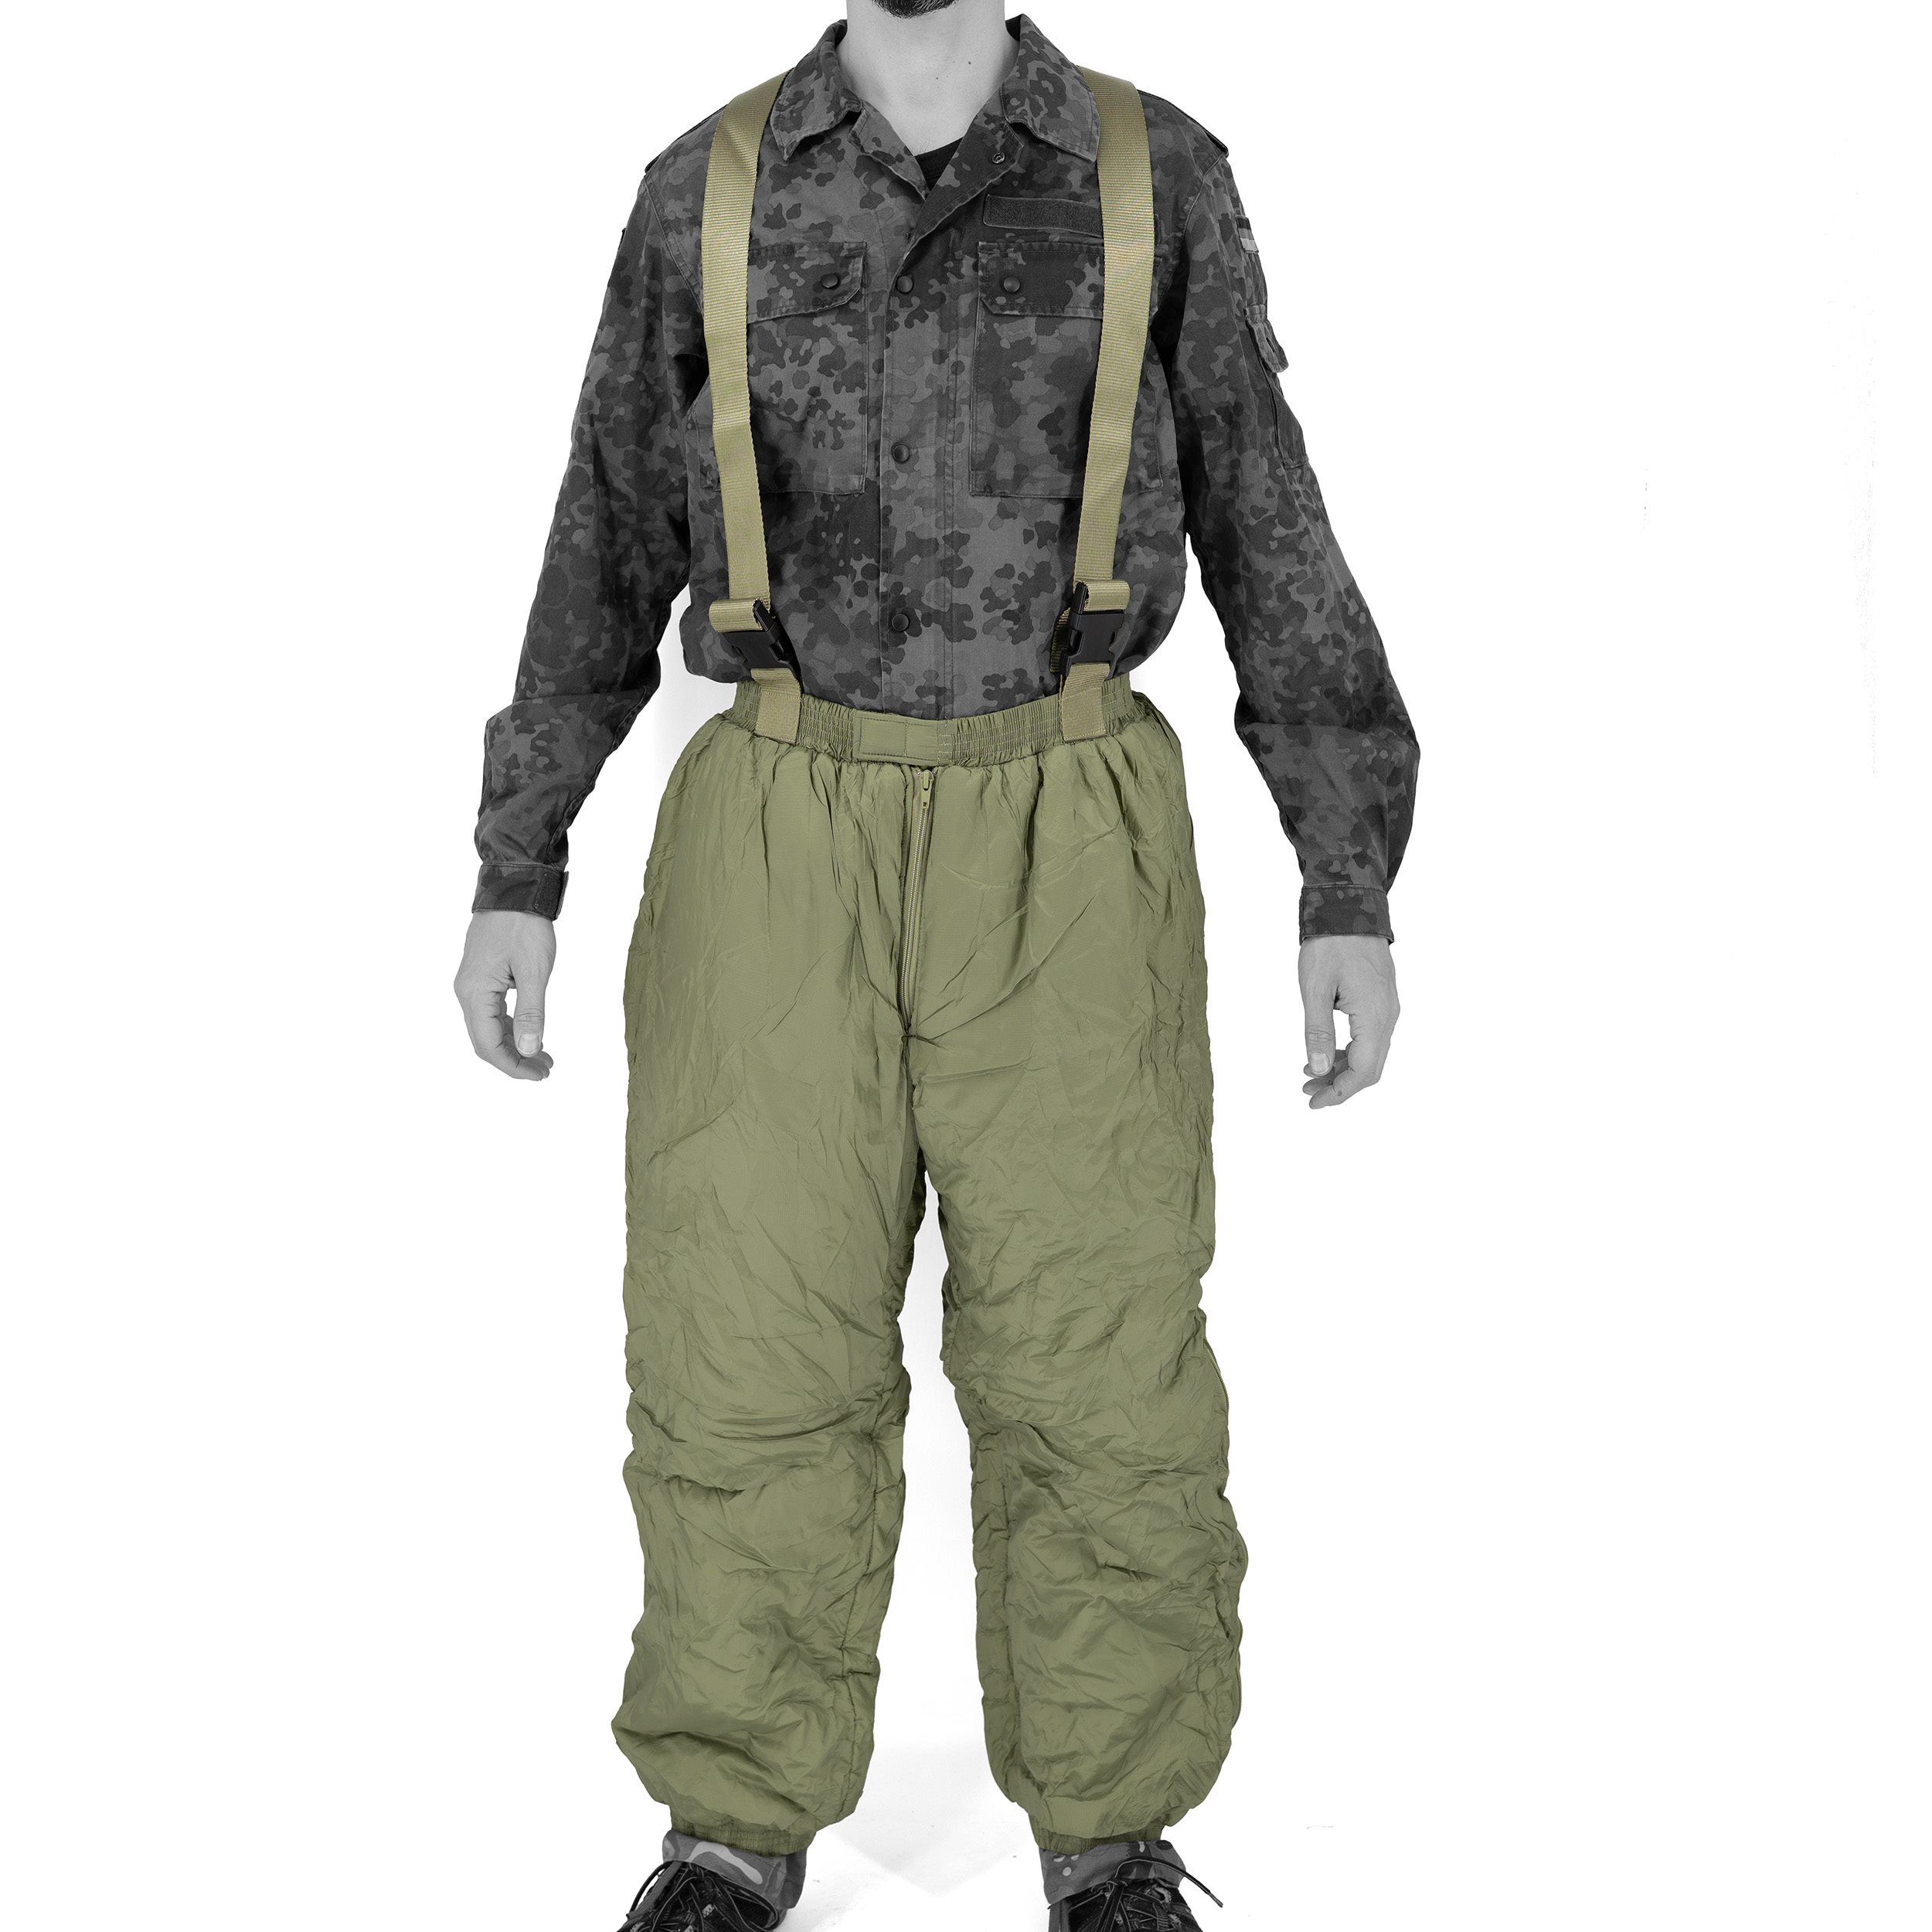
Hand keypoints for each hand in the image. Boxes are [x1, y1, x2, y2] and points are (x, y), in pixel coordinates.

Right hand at [454, 911, 556, 1080]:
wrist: (515, 889)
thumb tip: (529, 1050)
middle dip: (515, 1059)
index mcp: (475, 993)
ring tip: (544, 1056)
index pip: (488, 1045)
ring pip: (488, 1028)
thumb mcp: (534, 971)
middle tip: (545, 1069)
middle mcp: (466, 992)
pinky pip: (491, 1012)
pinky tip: (531, 1032)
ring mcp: (472, 984)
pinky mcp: (481, 977)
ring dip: (515, 1045)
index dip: (513, 1066)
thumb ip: (531, 1013)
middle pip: (485, 1041)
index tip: (539, 1075)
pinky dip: (511, 1026)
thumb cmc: (524, 926)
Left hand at [1299, 934, 1398, 1108]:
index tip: (1313, 1102)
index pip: (1364, 1071)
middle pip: (1370, 1068)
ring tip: (1309, 1073)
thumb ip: (1317, 1032)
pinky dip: (1349, 1051)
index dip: (1339, 1093)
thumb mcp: (1314, 989)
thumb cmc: (1330, 945)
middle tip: (1307, 1091)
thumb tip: (1319, 1070)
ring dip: (1342, 1069)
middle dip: (1339, 1085)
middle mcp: (1387, 1016)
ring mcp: (1387, 1008)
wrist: (1351, 906)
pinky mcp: (1381, 1000)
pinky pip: (1370, 1037)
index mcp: (1373, 1016)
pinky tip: (1325, 1051)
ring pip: (1370, 1053)